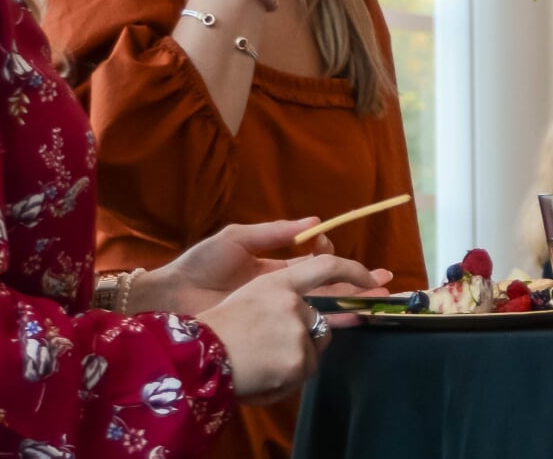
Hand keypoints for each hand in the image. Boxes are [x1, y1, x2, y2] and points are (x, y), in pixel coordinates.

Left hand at [140, 218, 388, 318]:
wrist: (170, 299)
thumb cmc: (199, 265)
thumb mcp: (237, 238)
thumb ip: (276, 232)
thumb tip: (316, 223)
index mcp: (273, 265)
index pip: (314, 261)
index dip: (333, 257)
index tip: (338, 253)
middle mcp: (279, 288)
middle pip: (325, 285)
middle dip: (354, 283)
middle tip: (382, 283)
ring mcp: (274, 310)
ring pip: (321, 306)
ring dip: (349, 303)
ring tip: (374, 302)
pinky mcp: (267, 329)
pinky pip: (301, 325)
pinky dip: (327, 323)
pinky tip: (347, 322)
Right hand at [196, 254, 387, 404]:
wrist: (195, 357)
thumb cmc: (214, 328)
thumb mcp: (248, 297)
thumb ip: (281, 296)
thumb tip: (309, 308)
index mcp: (278, 282)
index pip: (327, 266)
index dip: (355, 271)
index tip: (374, 279)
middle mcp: (294, 303)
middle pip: (321, 322)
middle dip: (306, 338)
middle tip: (273, 349)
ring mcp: (298, 331)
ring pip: (313, 350)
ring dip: (294, 360)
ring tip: (259, 362)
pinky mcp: (299, 359)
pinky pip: (303, 373)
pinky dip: (286, 380)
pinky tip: (261, 376)